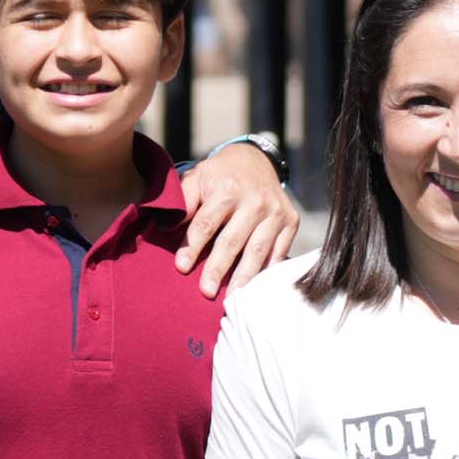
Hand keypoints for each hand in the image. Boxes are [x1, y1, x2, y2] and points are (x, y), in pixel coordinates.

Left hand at [174, 140, 301, 295]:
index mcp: (228, 189)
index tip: (181, 267)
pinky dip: (267, 271)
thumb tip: (167, 227)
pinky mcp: (291, 221)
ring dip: (244, 276)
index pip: (206, 224)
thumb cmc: (219, 176)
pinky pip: (278, 252)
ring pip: (258, 250)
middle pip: (232, 241)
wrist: (256, 160)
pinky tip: (256, 288)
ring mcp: (276, 212)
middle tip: (206, 291)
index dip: (192, 247)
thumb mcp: (197, 177)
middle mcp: (255, 200)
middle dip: (218, 268)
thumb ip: (183, 200)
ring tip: (233, 297)